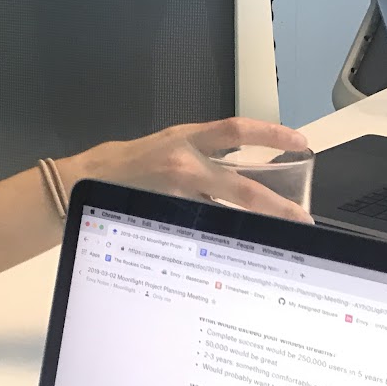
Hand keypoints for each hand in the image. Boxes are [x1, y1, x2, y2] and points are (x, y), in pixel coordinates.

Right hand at [66, 117, 312, 223]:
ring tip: (279, 242)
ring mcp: (177, 195)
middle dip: (277, 205)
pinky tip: (236, 254)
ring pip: (225, 215)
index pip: (235, 131)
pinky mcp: (166, 218)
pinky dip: (221, 240)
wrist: (82, 180)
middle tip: (303, 218)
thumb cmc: (125, 162)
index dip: (270, 134)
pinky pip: (202, 231)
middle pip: (242, 187)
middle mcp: (184, 164)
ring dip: (253, 228)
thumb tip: (233, 177)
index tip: (299, 141)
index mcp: (184, 138)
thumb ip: (198, 158)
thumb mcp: (164, 147)